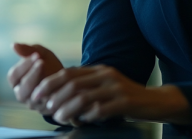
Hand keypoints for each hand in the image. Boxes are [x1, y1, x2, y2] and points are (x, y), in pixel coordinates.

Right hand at [7, 43, 63, 111]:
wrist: (67, 78)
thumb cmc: (49, 66)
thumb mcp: (41, 54)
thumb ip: (28, 50)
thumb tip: (13, 45)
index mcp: (17, 82)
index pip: (13, 76)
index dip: (23, 65)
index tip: (35, 55)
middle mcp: (23, 95)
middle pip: (21, 89)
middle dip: (31, 74)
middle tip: (41, 61)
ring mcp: (34, 104)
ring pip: (32, 98)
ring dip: (41, 84)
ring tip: (51, 74)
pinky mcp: (46, 110)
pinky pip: (47, 104)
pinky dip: (52, 93)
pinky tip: (58, 82)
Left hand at [31, 65, 191, 125]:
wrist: (154, 101)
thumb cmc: (124, 97)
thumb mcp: (103, 87)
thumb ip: (85, 87)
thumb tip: (56, 95)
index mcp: (98, 70)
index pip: (67, 73)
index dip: (49, 83)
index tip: (37, 94)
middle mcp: (105, 75)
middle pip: (72, 84)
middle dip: (54, 97)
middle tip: (45, 108)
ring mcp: (116, 88)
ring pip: (83, 97)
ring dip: (67, 109)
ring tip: (58, 118)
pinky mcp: (125, 102)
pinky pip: (101, 110)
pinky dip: (87, 117)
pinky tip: (82, 121)